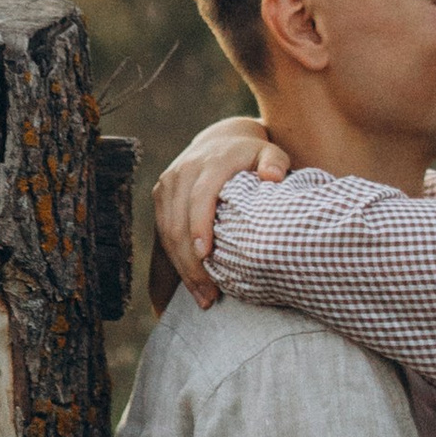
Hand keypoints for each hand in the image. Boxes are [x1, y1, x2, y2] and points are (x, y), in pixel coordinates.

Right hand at [150, 116, 292, 309]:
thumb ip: (275, 162)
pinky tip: (183, 287)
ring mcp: (168, 184)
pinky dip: (172, 260)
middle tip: (209, 296)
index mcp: (210, 163)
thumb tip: (272, 176)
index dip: (200, 225)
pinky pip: (161, 232)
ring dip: (181, 267)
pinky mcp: (160, 195)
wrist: (221, 139)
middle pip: (179, 221)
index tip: (206, 255)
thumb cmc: (253, 155)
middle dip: (191, 262)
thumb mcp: (270, 152)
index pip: (200, 196)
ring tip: (201, 297)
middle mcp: (183, 172)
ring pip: (166, 231)